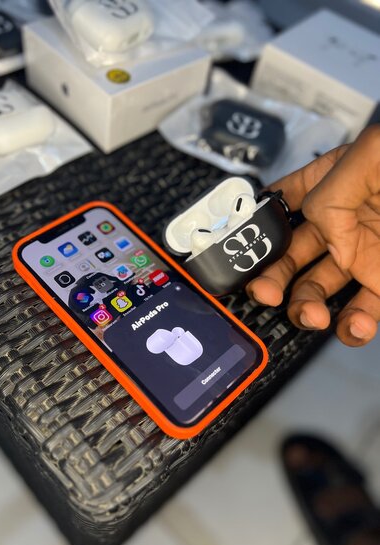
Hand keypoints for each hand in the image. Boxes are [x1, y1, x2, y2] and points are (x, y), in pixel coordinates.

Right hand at [246, 125, 379, 346]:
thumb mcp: (373, 155)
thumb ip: (330, 190)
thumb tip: (321, 232)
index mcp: (330, 182)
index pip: (279, 204)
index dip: (254, 227)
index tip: (240, 248)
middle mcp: (341, 223)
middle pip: (288, 257)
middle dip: (271, 278)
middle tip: (266, 292)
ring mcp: (363, 256)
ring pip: (317, 290)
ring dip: (305, 308)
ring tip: (311, 315)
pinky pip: (361, 312)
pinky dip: (351, 327)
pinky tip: (351, 323)